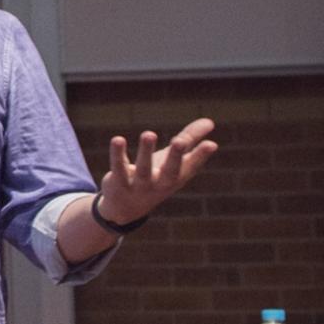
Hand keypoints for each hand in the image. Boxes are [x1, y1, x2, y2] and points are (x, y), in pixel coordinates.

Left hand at [97, 117, 218, 223]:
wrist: (126, 208)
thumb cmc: (156, 177)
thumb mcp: (173, 160)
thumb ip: (189, 140)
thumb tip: (210, 121)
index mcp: (177, 177)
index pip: (191, 167)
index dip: (200, 156)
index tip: (211, 144)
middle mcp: (161, 184)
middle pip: (170, 172)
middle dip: (176, 157)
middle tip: (180, 140)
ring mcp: (140, 186)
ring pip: (143, 170)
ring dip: (146, 152)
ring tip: (149, 133)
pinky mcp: (119, 183)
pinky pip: (118, 168)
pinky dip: (118, 155)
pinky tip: (118, 139)